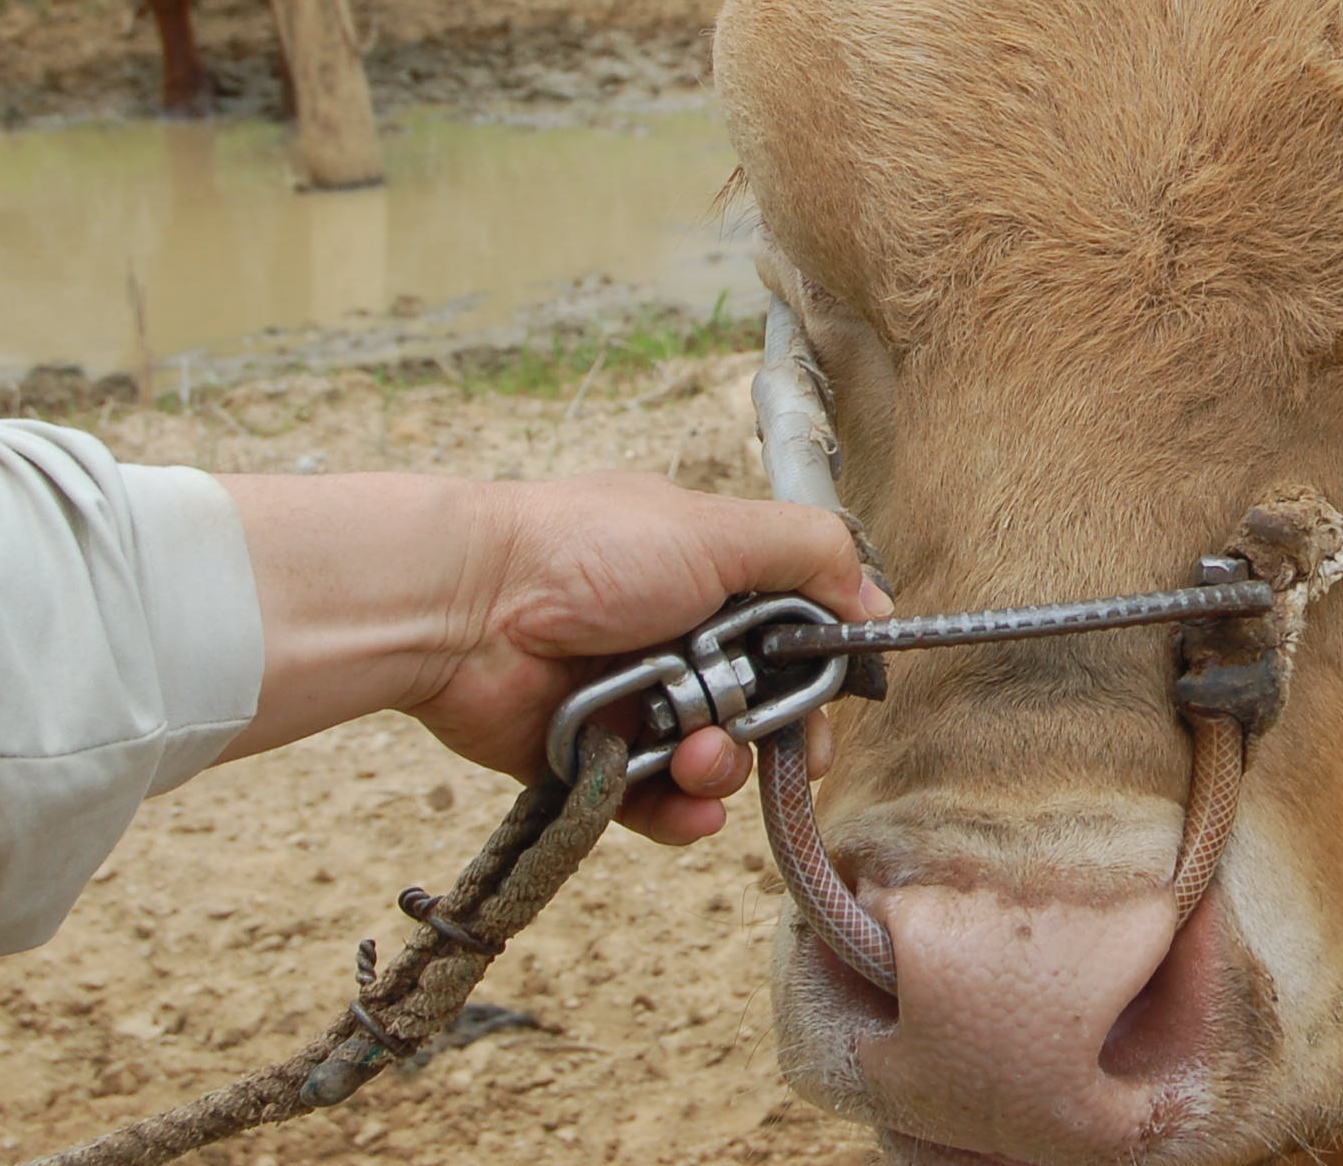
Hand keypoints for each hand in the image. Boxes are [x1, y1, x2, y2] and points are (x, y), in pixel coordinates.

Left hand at [217, 468, 888, 843]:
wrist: (465, 608)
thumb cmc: (586, 551)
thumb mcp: (722, 529)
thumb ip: (814, 555)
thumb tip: (876, 606)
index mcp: (708, 578)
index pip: (792, 637)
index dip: (818, 674)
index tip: (833, 700)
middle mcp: (677, 641)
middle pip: (762, 710)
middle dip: (780, 735)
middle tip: (789, 750)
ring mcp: (635, 703)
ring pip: (712, 763)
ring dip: (722, 771)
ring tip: (699, 759)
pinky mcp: (592, 760)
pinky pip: (653, 807)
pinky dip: (676, 813)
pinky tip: (684, 807)